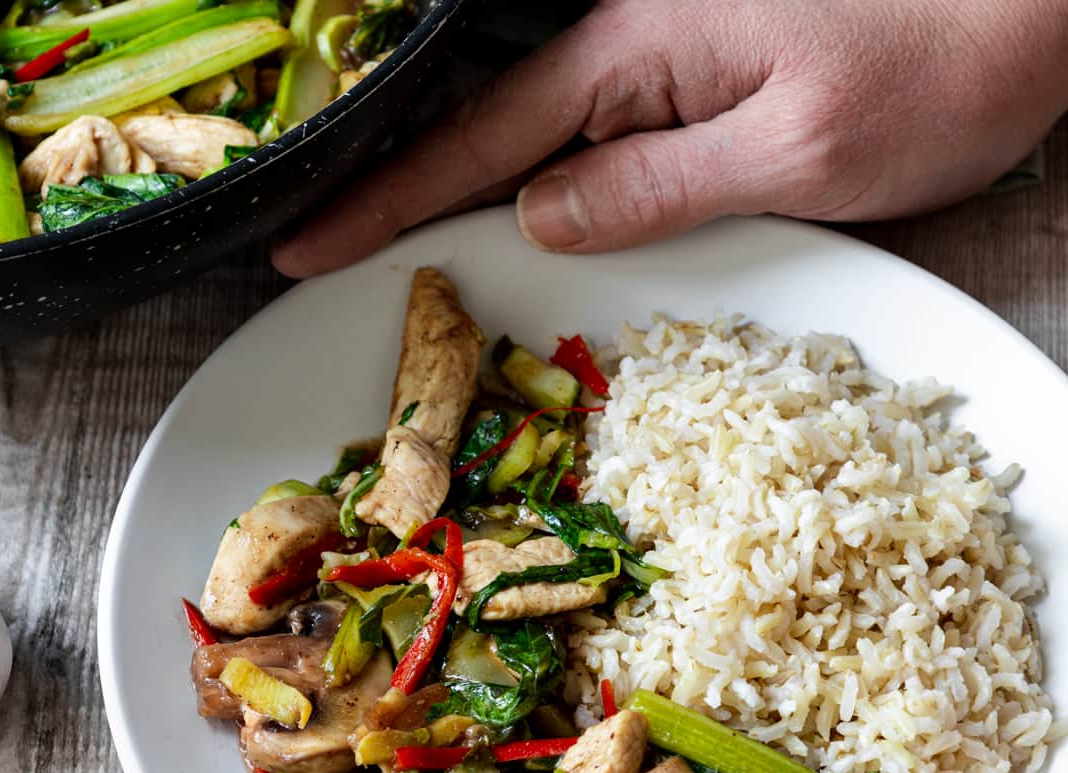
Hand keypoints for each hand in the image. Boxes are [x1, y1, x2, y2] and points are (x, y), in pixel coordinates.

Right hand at [272, 0, 1067, 277]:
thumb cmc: (937, 60)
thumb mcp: (792, 151)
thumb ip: (653, 186)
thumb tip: (542, 216)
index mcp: (637, 55)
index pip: (477, 143)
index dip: (383, 200)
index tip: (303, 241)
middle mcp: (635, 47)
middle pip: (486, 137)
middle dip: (400, 199)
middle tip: (321, 254)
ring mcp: (664, 62)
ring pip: (535, 145)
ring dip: (467, 201)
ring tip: (395, 257)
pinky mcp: (697, 81)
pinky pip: (593, 145)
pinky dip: (540, 189)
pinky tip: (516, 223)